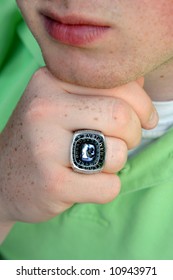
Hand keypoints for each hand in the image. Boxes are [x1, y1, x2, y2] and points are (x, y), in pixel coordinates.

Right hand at [0, 68, 157, 226]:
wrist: (2, 178)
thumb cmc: (42, 139)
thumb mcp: (60, 102)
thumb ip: (98, 88)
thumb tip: (139, 81)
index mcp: (50, 82)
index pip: (118, 84)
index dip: (142, 105)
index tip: (145, 119)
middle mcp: (44, 109)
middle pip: (121, 117)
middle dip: (134, 135)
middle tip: (121, 143)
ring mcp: (45, 147)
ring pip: (118, 153)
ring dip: (116, 163)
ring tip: (95, 163)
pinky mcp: (52, 184)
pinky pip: (108, 187)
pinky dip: (106, 188)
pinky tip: (85, 183)